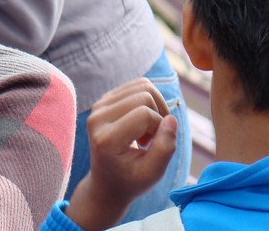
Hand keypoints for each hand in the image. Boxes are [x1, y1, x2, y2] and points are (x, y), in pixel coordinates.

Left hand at [66, 78, 178, 230]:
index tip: (154, 145)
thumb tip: (171, 118)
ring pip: (142, 85)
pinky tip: (141, 122)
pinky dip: (148, 101)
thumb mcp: (152, 174)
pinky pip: (136, 85)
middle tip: (152, 138)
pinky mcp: (104, 99)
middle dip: (158, 114)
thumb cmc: (130, 180)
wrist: (106, 183)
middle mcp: (97, 118)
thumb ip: (165, 148)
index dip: (159, 128)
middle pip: (144, 94)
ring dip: (154, 106)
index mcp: (105, 139)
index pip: (144, 114)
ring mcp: (98, 106)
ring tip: (146, 130)